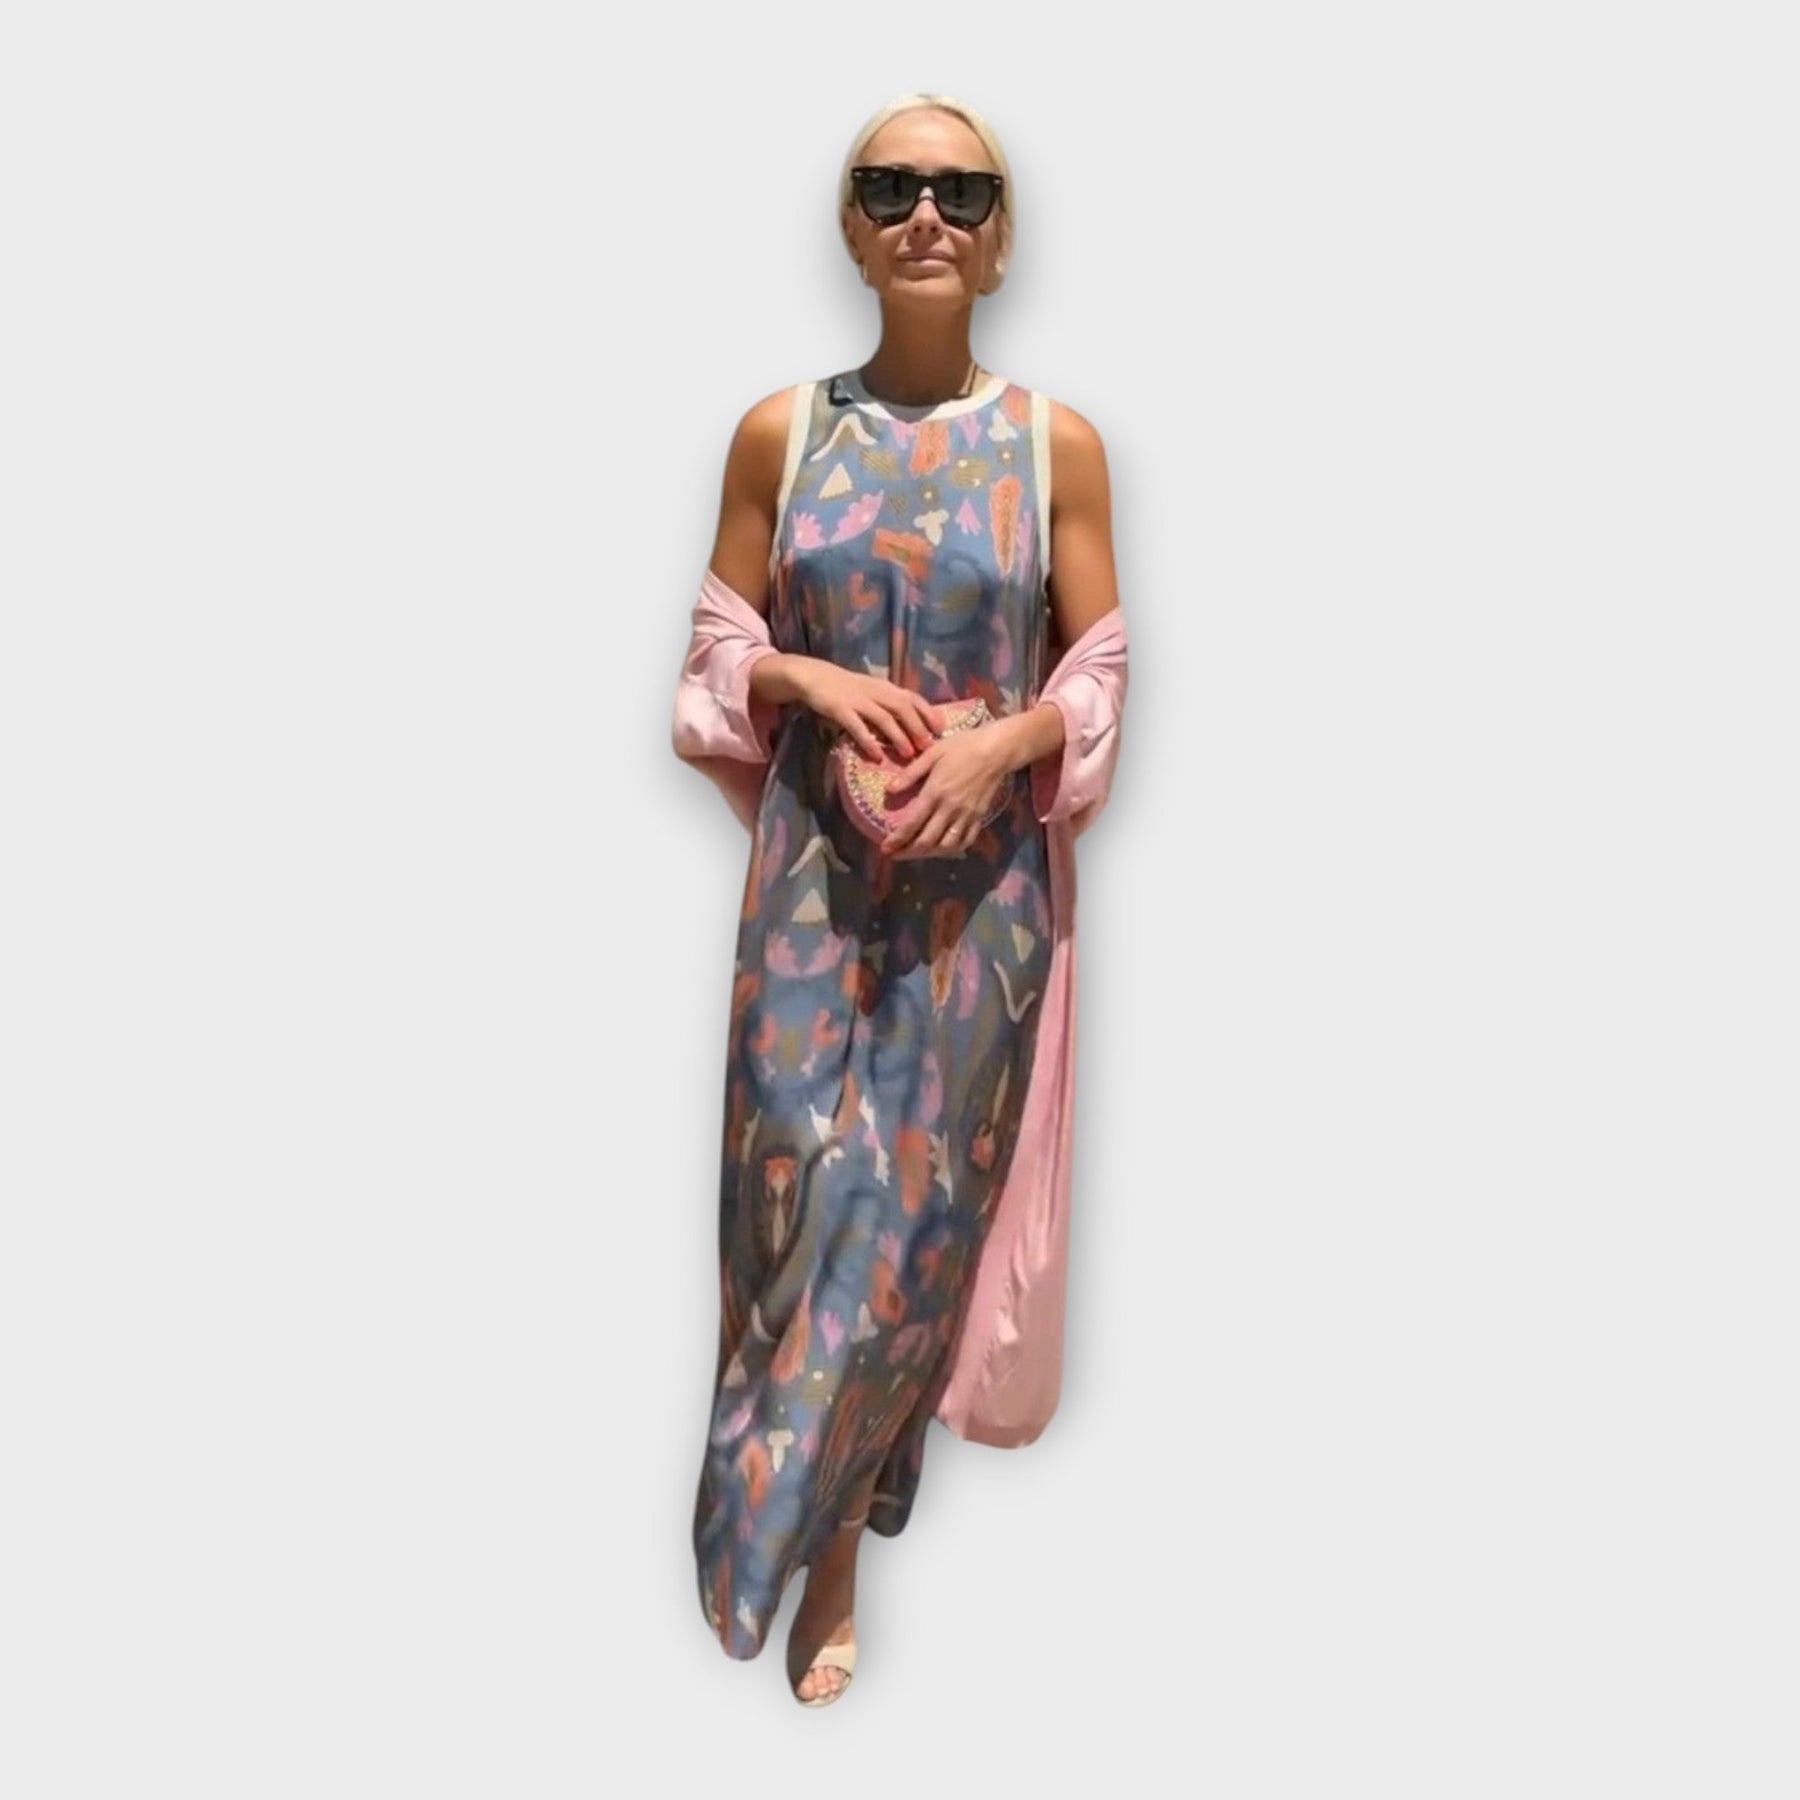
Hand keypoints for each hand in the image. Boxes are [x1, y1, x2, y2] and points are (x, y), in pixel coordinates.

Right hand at [792, 662, 942, 761]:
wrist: (815, 676)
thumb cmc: (847, 687)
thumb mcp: (872, 691)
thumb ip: (889, 704)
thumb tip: (911, 724)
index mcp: (885, 687)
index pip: (912, 697)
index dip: (928, 712)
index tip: (941, 728)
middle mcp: (875, 692)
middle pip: (902, 707)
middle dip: (917, 727)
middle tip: (928, 746)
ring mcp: (858, 700)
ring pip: (883, 718)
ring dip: (898, 736)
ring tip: (908, 753)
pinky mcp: (840, 709)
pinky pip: (857, 726)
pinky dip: (868, 741)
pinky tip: (876, 755)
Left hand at [878, 726, 1011, 859]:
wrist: (996, 750)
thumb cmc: (962, 747)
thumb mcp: (932, 753)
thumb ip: (910, 774)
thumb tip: (889, 790)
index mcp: (935, 792)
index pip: (912, 824)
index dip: (897, 840)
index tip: (885, 848)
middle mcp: (950, 808)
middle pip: (927, 841)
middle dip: (908, 852)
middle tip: (894, 855)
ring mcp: (966, 815)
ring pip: (946, 846)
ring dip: (928, 854)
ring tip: (915, 852)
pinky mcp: (979, 817)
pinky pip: (965, 841)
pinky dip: (952, 850)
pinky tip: (941, 848)